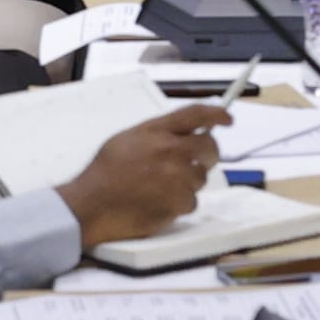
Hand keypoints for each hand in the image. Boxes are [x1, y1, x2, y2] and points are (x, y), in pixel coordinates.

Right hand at [60, 104, 226, 247]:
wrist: (92, 205)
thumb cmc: (104, 173)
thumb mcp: (126, 139)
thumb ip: (156, 133)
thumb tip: (183, 132)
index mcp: (156, 131)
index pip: (196, 114)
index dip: (217, 115)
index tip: (228, 119)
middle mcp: (170, 150)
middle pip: (209, 146)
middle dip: (207, 154)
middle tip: (196, 162)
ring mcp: (176, 177)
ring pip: (201, 177)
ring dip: (188, 182)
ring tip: (161, 187)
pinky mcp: (178, 203)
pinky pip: (192, 202)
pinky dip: (179, 204)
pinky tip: (158, 203)